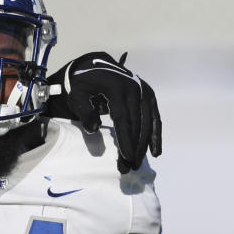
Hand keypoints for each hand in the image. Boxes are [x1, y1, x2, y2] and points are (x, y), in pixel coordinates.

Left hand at [45, 52, 161, 172]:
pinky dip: (156, 134)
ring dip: (144, 145)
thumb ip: (84, 111)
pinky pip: (154, 117)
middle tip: (128, 167)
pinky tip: (155, 152)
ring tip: (137, 164)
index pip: (123, 117)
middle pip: (137, 122)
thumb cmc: (84, 84)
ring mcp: (144, 91)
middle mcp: (134, 88)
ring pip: (148, 122)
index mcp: (116, 88)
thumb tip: (93, 129)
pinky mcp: (148, 95)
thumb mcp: (77, 95)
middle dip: (134, 146)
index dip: (125, 138)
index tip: (127, 156)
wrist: (95, 65)